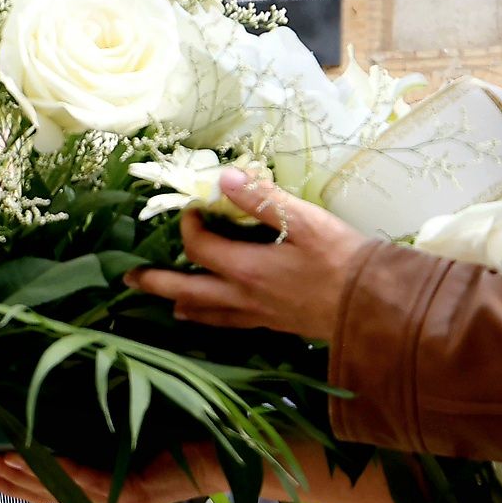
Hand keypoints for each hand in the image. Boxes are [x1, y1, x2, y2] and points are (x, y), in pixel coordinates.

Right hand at [0, 446, 226, 502]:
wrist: (222, 455)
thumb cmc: (177, 438)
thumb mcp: (124, 436)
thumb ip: (94, 432)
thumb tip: (59, 405)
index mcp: (99, 494)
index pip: (45, 491)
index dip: (11, 482)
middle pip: (43, 495)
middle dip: (4, 480)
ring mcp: (116, 502)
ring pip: (57, 489)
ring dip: (19, 474)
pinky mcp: (131, 493)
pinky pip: (84, 478)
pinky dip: (55, 466)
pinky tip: (30, 455)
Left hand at [128, 172, 372, 334]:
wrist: (372, 303)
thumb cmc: (342, 258)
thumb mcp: (305, 220)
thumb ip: (263, 199)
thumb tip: (225, 177)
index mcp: (246, 268)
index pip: (198, 246)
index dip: (188, 225)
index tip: (193, 209)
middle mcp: (243, 296)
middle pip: (187, 290)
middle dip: (156, 282)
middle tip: (129, 278)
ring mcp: (257, 315)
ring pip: (206, 313)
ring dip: (180, 304)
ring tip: (164, 302)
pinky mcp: (272, 326)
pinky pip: (230, 325)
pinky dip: (211, 320)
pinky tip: (209, 318)